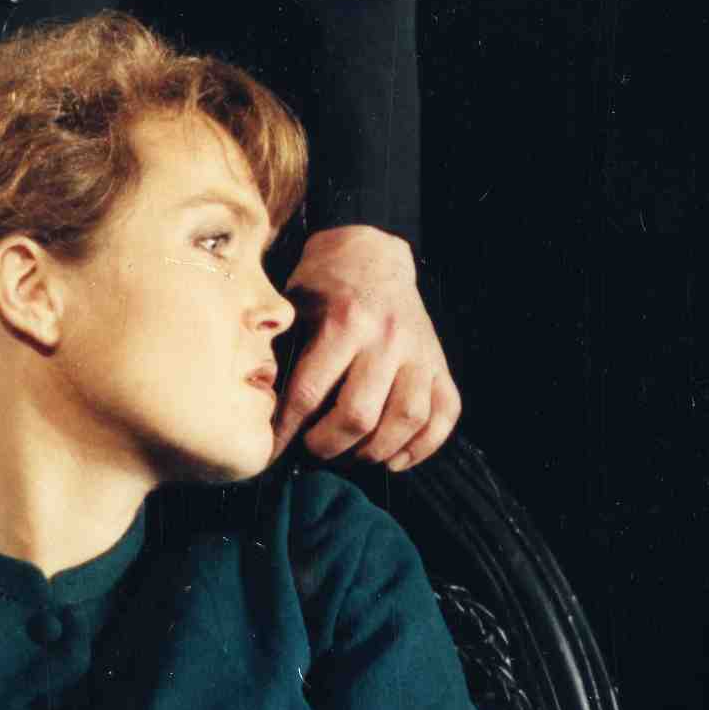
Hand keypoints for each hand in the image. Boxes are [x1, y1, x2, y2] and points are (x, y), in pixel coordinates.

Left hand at [272, 225, 460, 470]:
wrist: (371, 250)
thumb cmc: (323, 281)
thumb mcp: (294, 303)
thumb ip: (283, 348)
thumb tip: (263, 401)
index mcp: (344, 323)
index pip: (310, 392)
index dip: (288, 429)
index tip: (273, 449)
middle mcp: (387, 339)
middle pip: (359, 415)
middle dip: (329, 445)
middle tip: (314, 449)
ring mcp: (419, 352)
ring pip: (407, 420)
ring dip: (376, 450)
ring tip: (353, 455)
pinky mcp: (440, 361)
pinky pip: (445, 414)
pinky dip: (424, 446)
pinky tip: (396, 458)